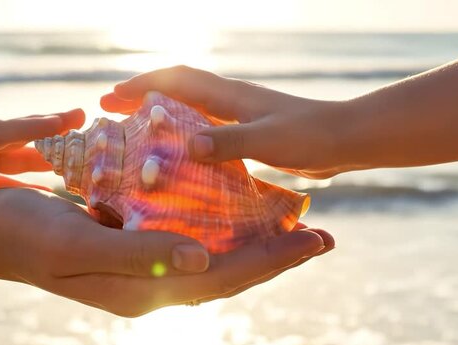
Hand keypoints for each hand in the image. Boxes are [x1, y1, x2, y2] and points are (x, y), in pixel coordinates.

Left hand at [0, 109, 83, 192]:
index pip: (4, 130)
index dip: (35, 126)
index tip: (64, 121)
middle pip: (21, 133)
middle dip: (52, 125)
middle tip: (83, 116)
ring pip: (23, 151)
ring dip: (51, 151)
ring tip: (82, 149)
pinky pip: (15, 174)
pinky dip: (36, 178)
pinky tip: (54, 188)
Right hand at [0, 188, 333, 316]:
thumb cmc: (26, 236)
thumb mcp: (77, 244)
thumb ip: (141, 254)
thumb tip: (205, 262)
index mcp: (143, 290)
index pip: (223, 278)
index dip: (272, 261)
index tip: (314, 241)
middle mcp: (150, 285)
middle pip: (228, 273)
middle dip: (276, 256)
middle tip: (320, 237)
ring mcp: (141, 268)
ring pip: (213, 259)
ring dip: (253, 243)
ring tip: (288, 225)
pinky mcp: (130, 248)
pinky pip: (187, 242)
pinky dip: (217, 229)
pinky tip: (231, 212)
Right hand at [101, 66, 353, 178]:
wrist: (346, 138)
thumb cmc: (310, 136)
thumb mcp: (268, 141)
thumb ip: (230, 142)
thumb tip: (188, 145)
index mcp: (230, 96)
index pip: (177, 81)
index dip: (143, 85)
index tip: (112, 95)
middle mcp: (230, 100)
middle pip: (177, 89)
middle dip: (142, 94)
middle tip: (111, 107)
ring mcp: (239, 115)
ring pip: (189, 106)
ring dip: (160, 112)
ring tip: (135, 128)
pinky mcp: (248, 132)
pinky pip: (205, 126)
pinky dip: (183, 130)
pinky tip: (178, 151)